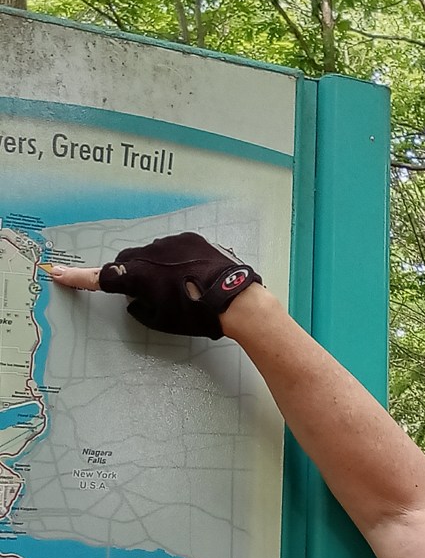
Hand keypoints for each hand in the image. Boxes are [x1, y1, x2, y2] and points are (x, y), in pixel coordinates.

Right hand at [51, 232, 260, 339]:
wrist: (233, 298)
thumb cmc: (195, 315)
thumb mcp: (160, 320)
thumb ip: (139, 305)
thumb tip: (135, 296)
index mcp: (137, 276)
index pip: (100, 278)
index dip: (78, 278)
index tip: (58, 273)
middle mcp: (148, 254)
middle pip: (127, 263)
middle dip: (130, 276)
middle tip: (148, 294)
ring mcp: (169, 243)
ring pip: (151, 254)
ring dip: (156, 267)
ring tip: (180, 286)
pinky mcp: (189, 238)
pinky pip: (173, 248)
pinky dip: (175, 260)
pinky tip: (192, 275)